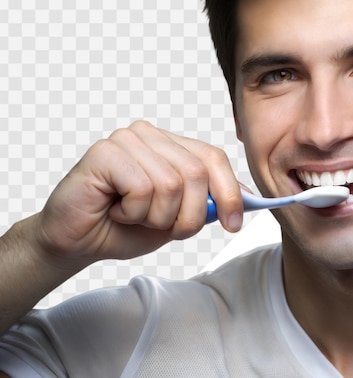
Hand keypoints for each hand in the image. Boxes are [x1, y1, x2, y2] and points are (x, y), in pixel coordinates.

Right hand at [33, 121, 242, 271]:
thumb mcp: (178, 218)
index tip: (233, 224)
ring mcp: (127, 140)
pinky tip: (116, 209)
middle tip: (166, 228)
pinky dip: (134, 212)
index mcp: (171, 145)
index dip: (229, 192)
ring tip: (135, 216)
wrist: (79, 242)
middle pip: (197, 174)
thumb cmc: (125, 227)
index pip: (214, 158)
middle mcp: (151, 136)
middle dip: (189, 215)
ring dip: (157, 216)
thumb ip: (208, 203)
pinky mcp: (105, 152)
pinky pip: (143, 188)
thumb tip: (247, 198)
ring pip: (172, 184)